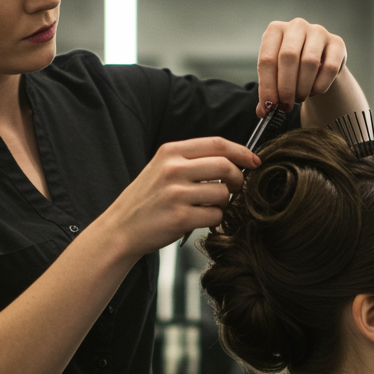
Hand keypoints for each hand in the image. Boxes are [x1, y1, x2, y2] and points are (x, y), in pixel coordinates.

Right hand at [105, 136, 259, 255]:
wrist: (120, 229)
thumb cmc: (145, 201)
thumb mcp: (161, 169)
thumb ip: (191, 160)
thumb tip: (232, 159)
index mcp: (170, 152)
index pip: (217, 144)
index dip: (241, 151)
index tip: (254, 160)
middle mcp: (173, 169)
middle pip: (225, 165)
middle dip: (238, 178)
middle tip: (235, 188)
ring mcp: (176, 193)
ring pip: (223, 193)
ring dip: (224, 203)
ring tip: (209, 207)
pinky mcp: (180, 217)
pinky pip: (216, 215)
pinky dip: (214, 220)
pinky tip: (200, 220)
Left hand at [256, 18, 346, 116]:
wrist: (319, 62)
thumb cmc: (292, 68)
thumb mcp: (277, 76)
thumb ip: (269, 93)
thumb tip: (262, 112)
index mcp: (275, 30)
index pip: (267, 59)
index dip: (267, 86)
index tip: (269, 106)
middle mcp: (296, 26)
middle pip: (288, 57)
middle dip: (286, 87)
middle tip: (286, 106)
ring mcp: (318, 32)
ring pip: (309, 62)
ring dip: (303, 87)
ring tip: (300, 98)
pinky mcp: (337, 43)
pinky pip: (330, 68)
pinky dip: (320, 85)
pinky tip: (314, 91)